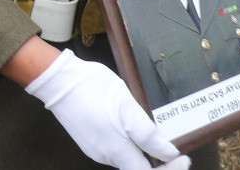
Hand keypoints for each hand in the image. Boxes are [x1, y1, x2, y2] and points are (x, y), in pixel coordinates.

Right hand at [24, 50, 189, 169]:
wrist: (56, 79)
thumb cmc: (92, 89)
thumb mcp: (126, 106)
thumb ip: (148, 134)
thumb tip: (168, 153)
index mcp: (116, 150)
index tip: (183, 158)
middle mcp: (105, 155)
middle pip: (135, 168)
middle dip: (156, 161)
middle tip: (172, 148)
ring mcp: (94, 148)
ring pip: (125, 157)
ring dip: (141, 150)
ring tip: (152, 133)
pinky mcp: (88, 139)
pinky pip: (113, 148)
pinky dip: (127, 143)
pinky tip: (129, 126)